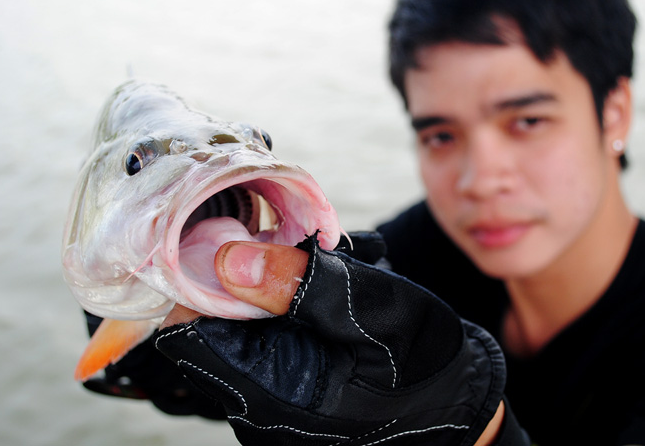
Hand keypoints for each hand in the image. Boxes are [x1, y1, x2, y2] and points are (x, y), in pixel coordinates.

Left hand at [155, 234, 507, 444]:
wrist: (456, 405)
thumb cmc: (424, 364)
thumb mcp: (376, 311)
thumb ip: (305, 286)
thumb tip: (228, 259)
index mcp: (271, 394)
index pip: (189, 335)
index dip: (196, 279)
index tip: (231, 238)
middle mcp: (257, 401)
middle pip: (210, 323)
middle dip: (244, 273)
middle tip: (297, 246)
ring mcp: (269, 395)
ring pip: (238, 321)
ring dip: (270, 282)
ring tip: (329, 270)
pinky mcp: (283, 383)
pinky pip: (263, 331)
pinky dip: (286, 298)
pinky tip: (329, 288)